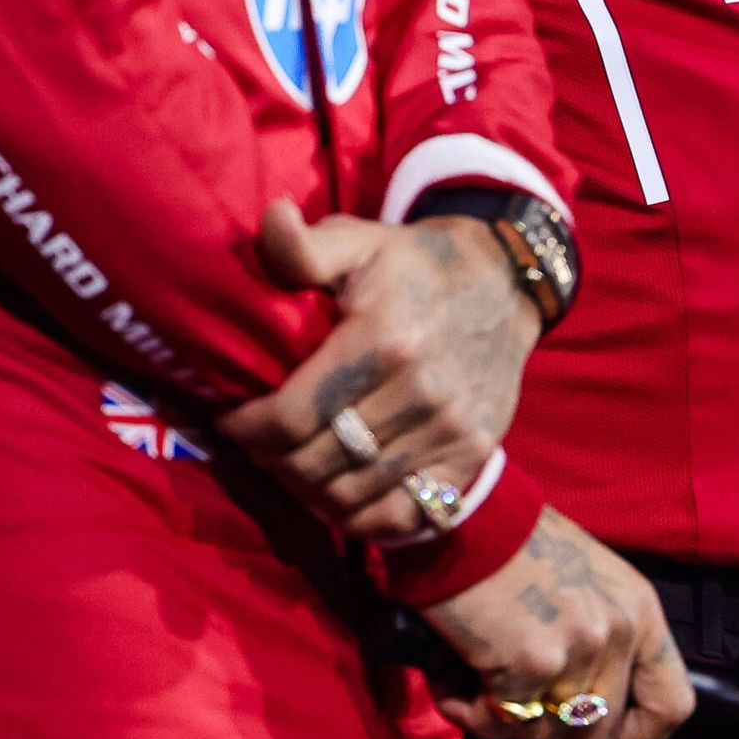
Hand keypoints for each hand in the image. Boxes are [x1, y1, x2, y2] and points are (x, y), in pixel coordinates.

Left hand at [217, 202, 540, 540]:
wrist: (508, 283)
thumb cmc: (417, 263)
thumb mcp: (361, 240)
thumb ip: (307, 246)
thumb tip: (270, 218)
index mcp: (384, 338)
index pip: (293, 416)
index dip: (247, 428)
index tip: (231, 418)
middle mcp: (420, 393)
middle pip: (316, 463)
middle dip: (270, 460)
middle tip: (256, 443)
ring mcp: (450, 432)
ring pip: (352, 496)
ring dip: (306, 492)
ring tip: (288, 467)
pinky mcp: (470, 459)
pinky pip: (402, 518)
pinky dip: (359, 520)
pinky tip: (335, 496)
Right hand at [419, 506, 692, 738]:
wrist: (463, 511)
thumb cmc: (515, 539)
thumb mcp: (586, 581)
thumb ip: (601, 637)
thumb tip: (586, 704)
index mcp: (639, 612)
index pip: (671, 704)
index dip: (638, 738)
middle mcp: (616, 635)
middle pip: (599, 735)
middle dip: (553, 736)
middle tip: (516, 709)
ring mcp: (575, 653)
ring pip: (548, 738)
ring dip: (509, 726)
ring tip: (478, 690)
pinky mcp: (529, 666)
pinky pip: (500, 724)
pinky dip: (470, 713)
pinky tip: (454, 686)